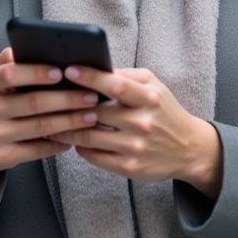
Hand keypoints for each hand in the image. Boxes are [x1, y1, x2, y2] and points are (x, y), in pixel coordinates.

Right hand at [0, 48, 100, 202]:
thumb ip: (10, 60)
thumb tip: (36, 45)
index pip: (10, 74)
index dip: (36, 72)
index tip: (61, 71)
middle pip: (33, 103)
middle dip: (67, 99)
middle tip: (91, 96)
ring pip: (40, 127)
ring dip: (70, 121)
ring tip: (91, 115)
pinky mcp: (3, 157)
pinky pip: (38, 150)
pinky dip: (59, 142)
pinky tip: (75, 136)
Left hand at [49, 66, 223, 198]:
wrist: (189, 148)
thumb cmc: (164, 111)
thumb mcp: (154, 86)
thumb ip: (127, 76)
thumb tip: (94, 69)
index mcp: (149, 98)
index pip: (115, 85)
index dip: (90, 77)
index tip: (68, 70)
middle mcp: (142, 123)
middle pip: (94, 112)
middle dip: (68, 105)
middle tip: (48, 98)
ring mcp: (135, 147)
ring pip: (88, 136)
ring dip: (66, 128)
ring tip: (52, 120)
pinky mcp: (129, 168)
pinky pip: (93, 156)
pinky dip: (79, 146)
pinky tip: (73, 139)